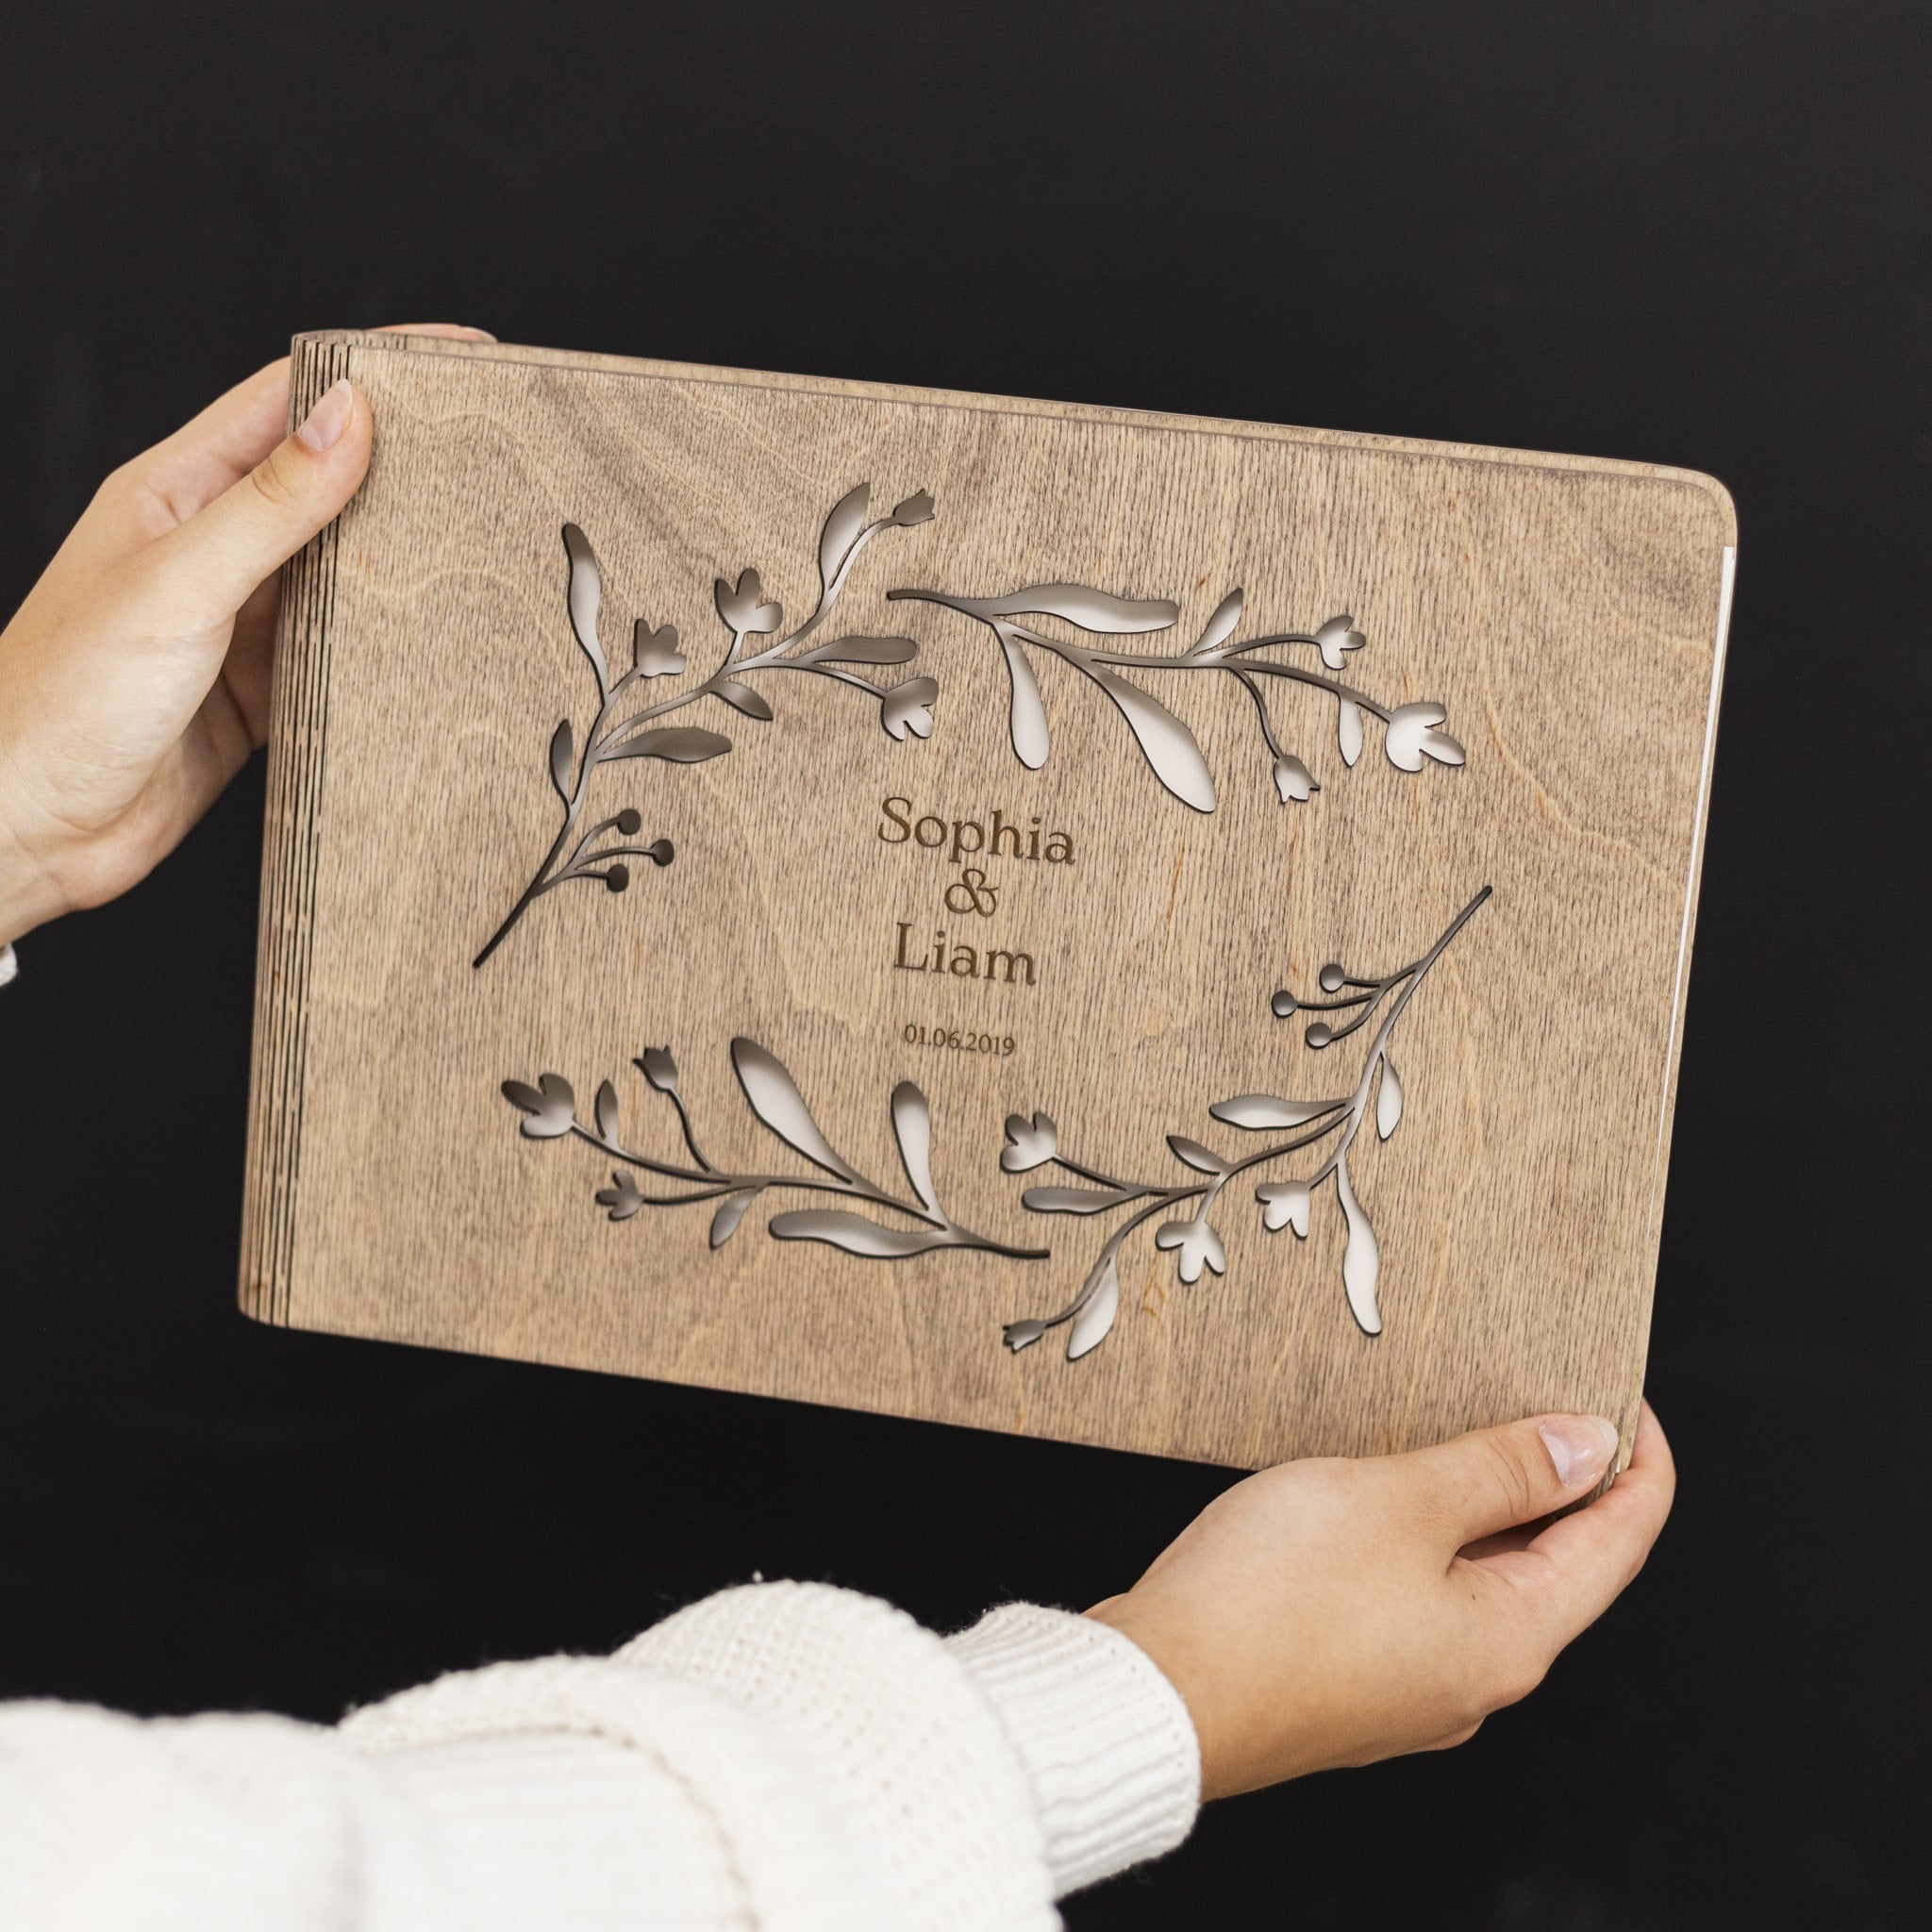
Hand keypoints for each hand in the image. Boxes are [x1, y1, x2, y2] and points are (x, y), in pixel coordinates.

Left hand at [0, 324, 491, 948]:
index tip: (454, 356)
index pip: (286, 401)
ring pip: (345, 572)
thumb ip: (270, 505)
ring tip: (482, 545)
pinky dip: (387, 651)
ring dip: (403, 561)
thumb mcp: (177, 585)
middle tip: (491, 450)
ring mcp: (238, 621)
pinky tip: (430, 647)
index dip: (372, 370)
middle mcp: (210, 548)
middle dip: (407, 461)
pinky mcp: (262, 692)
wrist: (30, 826)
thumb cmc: (63, 700)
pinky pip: (343, 657)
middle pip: (328, 481)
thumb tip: (349, 416)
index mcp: (174, 492)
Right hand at [1089, 1401, 1674, 1799]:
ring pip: (1480, 1579)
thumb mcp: (1398, 1501)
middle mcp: (1475, 1677)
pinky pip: (1420, 1595)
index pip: (1619, 1542)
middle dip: (1562, 1477)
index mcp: (1511, 1639)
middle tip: (1543, 1391)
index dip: (1637, 1462)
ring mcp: (1411, 1685)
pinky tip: (1385, 1490)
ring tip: (1463, 1425)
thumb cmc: (1270, 1601)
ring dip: (1486, 1504)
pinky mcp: (1352, 1678)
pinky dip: (1427, 1536)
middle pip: (1557, 1565)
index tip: (1624, 1393)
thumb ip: (1500, 1470)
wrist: (1157, 1690)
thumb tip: (1587, 1448)